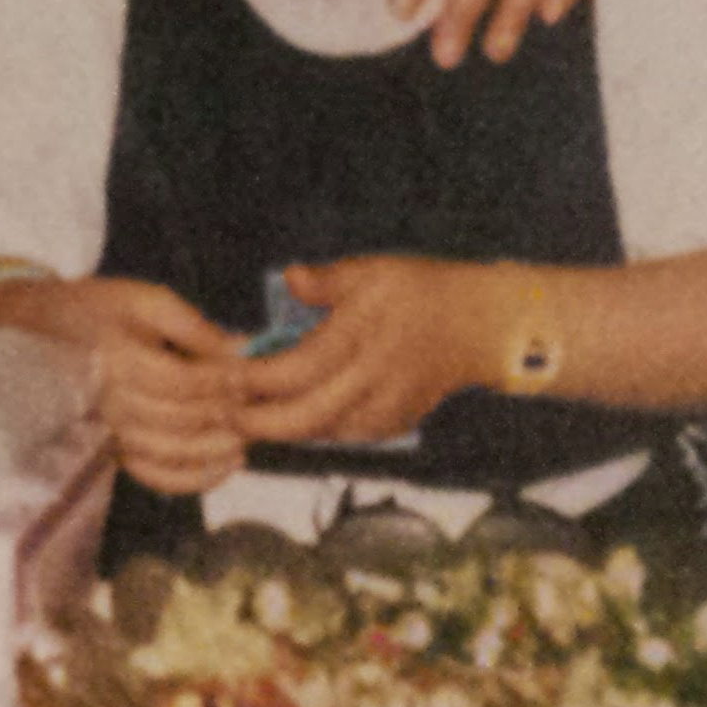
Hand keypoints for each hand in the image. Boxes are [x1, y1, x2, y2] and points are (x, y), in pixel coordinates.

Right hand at [0, 275, 249, 494]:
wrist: (43, 332)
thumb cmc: (99, 309)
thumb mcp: (143, 299)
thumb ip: (192, 325)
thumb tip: (241, 349)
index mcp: (117, 359)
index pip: (181, 381)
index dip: (222, 380)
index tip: (250, 374)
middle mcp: (110, 402)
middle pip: (180, 418)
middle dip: (225, 413)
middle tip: (259, 406)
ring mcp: (109, 432)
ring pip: (170, 453)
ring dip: (215, 449)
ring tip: (248, 437)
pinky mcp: (112, 450)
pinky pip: (154, 476)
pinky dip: (194, 479)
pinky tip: (226, 464)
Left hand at [239, 257, 496, 448]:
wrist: (480, 325)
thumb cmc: (423, 291)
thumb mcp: (373, 270)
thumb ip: (326, 280)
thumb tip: (289, 278)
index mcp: (360, 337)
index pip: (295, 370)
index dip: (255, 380)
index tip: (226, 375)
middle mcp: (371, 379)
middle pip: (305, 417)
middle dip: (260, 423)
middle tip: (227, 415)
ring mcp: (385, 407)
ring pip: (323, 434)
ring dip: (283, 431)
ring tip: (250, 419)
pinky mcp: (394, 423)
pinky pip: (345, 436)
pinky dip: (315, 432)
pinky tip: (293, 420)